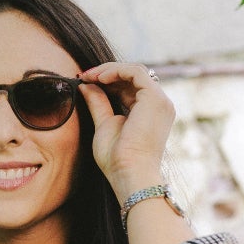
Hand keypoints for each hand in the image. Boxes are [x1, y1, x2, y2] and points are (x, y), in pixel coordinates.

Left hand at [78, 61, 174, 201]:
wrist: (129, 173)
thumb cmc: (117, 159)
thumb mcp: (104, 125)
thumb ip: (97, 103)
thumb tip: (85, 85)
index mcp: (150, 112)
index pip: (130, 86)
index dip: (108, 80)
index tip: (85, 81)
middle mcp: (159, 104)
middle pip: (133, 77)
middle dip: (106, 73)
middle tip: (83, 76)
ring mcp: (160, 101)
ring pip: (135, 71)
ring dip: (109, 70)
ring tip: (88, 76)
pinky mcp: (155, 98)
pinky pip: (135, 72)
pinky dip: (116, 71)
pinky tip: (98, 77)